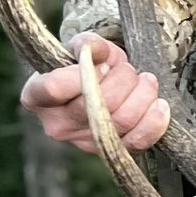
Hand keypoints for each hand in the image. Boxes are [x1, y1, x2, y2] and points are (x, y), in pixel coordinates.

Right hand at [19, 36, 172, 154]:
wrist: (101, 89)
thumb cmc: (88, 66)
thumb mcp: (85, 48)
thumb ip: (88, 44)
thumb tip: (92, 51)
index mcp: (36, 96)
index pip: (55, 88)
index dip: (85, 72)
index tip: (102, 65)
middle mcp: (56, 125)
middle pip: (95, 105)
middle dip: (122, 80)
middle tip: (129, 70)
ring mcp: (84, 143)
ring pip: (121, 120)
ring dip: (142, 95)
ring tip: (145, 81)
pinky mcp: (112, 152)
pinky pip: (137, 142)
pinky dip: (155, 121)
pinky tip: (159, 104)